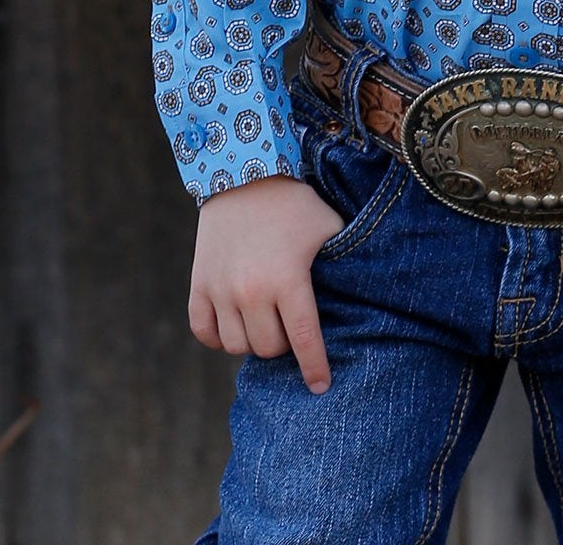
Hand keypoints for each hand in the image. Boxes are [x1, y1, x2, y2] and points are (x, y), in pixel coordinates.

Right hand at [188, 175, 344, 393]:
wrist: (243, 175)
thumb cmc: (295, 204)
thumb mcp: (328, 228)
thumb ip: (342, 264)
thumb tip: (363, 292)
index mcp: (288, 280)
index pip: (303, 340)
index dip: (314, 368)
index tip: (321, 387)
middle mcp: (250, 291)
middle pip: (269, 348)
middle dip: (284, 344)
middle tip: (290, 325)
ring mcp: (220, 290)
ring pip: (237, 346)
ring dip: (253, 341)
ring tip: (265, 322)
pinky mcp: (199, 285)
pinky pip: (204, 333)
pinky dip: (219, 336)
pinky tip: (235, 324)